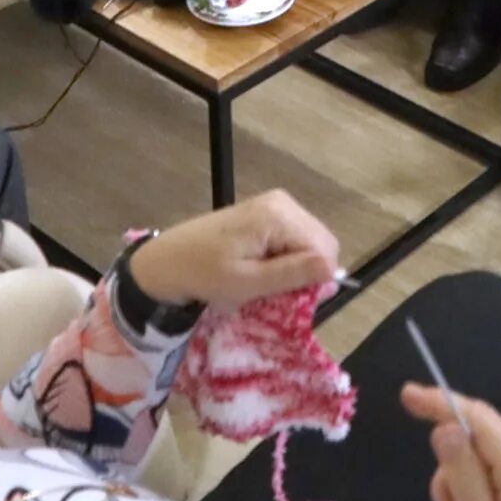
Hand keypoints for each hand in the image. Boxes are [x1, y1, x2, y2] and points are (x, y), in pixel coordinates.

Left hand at [126, 190, 340, 307]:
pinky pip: (295, 239)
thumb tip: (333, 270)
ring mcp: (275, 204)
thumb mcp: (248, 282)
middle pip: (321, 243)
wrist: (167, 261)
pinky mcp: (267, 213)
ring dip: (295, 267)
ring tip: (265, 280)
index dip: (315, 279)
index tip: (288, 298)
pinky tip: (262, 269)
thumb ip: (292, 274)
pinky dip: (285, 259)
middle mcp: (283, 202)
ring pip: (310, 243)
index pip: (325, 249)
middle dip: (306, 271)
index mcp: (279, 214)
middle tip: (275, 291)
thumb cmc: (204, 273)